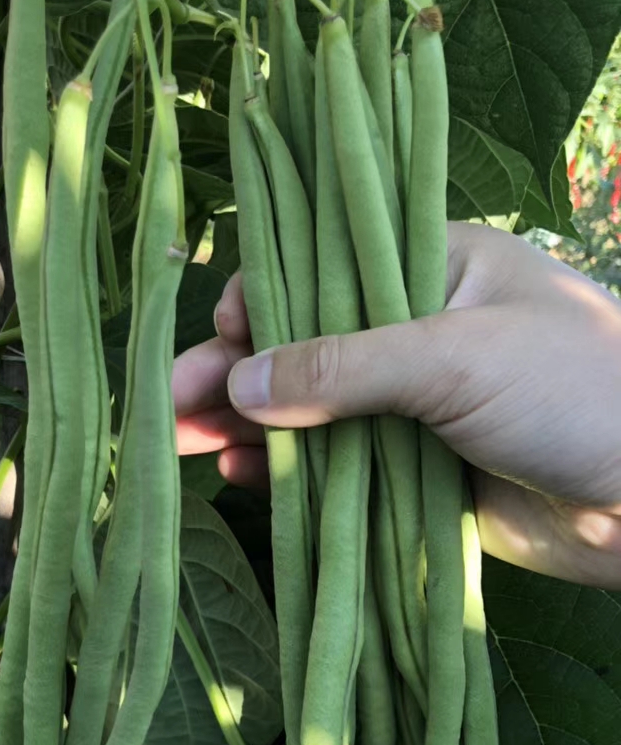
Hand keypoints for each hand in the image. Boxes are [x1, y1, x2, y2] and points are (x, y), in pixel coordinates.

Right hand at [174, 223, 620, 588]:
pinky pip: (332, 466)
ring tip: (181, 448)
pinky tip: (240, 477)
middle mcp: (412, 330)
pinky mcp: (413, 471)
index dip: (260, 303)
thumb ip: (342, 366)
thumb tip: (236, 385)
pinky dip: (286, 471)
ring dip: (245, 426)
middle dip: (231, 372)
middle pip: (299, 344)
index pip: (320, 270)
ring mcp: (411, 405)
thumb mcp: (455, 357)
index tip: (222, 340)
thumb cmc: (575, 393)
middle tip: (168, 407)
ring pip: (307, 409)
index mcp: (430, 267)